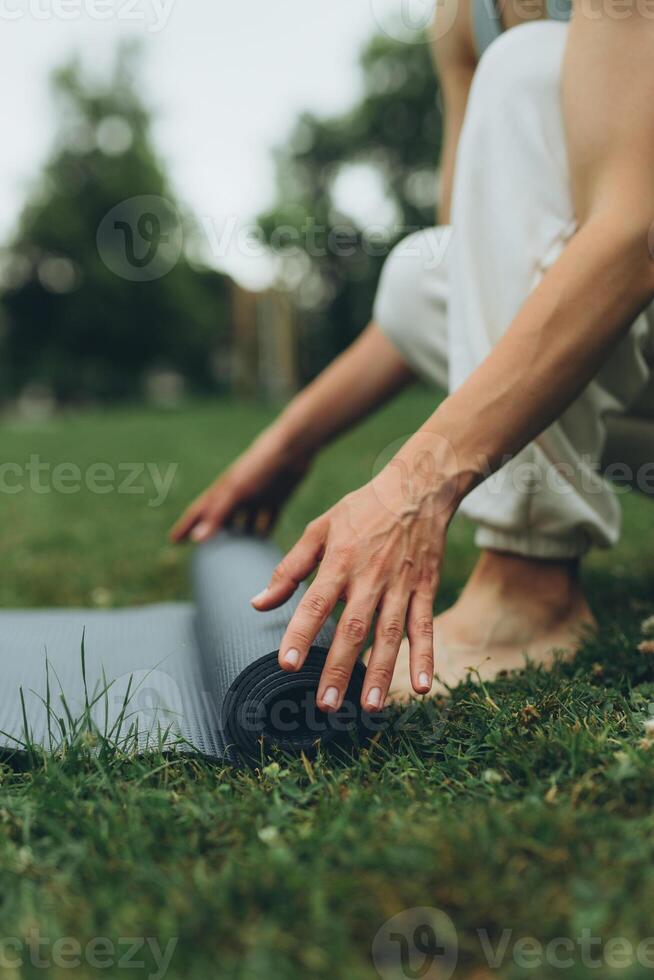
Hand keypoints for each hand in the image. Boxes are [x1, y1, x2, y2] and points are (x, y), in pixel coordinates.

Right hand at [170, 429, 311, 542]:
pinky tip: (264, 550)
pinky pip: (266, 521)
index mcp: (222, 491)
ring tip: (234, 560)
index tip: (173, 541)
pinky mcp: (275, 500)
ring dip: (239, 538)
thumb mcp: (236, 492)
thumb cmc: (259, 468)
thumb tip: (197, 540)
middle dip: (211, 534)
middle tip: (203, 555)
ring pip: (243, 522)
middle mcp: (236, 495)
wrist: (291, 450)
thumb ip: (217, 515)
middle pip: (220, 520)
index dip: (186, 526)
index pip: (199, 512)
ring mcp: (255, 498)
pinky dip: (264, 534)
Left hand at [251, 432, 460, 712]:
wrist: (416, 490)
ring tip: (368, 707)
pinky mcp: (425, 590)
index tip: (286, 665)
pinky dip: (424, 657)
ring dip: (379, 672)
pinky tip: (420, 686)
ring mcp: (400, 586)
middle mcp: (370, 578)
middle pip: (353, 628)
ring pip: (389, 635)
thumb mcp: (319, 529)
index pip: (316, 603)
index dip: (300, 634)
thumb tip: (258, 603)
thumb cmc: (361, 510)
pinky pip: (424, 628)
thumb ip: (289, 568)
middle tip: (325, 705)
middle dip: (339, 668)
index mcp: (339, 562)